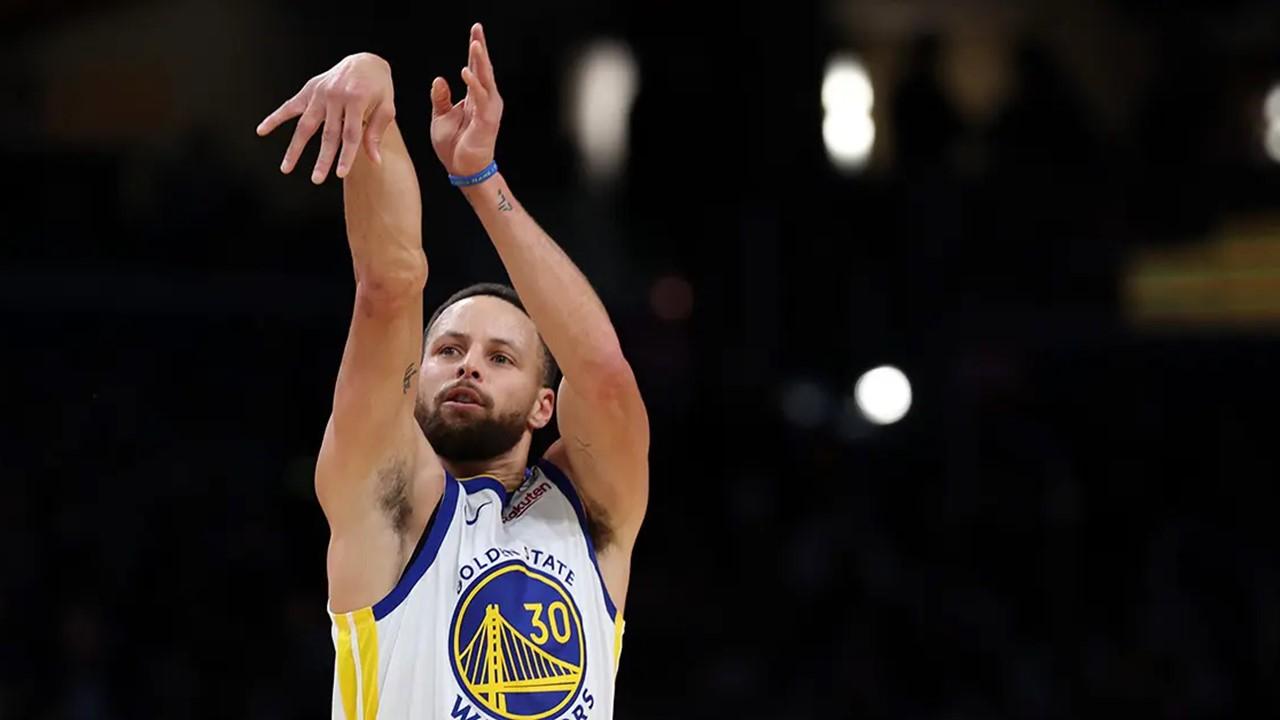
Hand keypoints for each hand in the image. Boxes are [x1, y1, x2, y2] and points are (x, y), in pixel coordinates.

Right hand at [256, 53, 395, 183]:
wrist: (366, 61)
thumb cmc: (379, 87)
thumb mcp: (386, 107)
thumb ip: (376, 133)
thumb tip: (375, 161)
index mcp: (356, 99)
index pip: (350, 134)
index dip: (345, 155)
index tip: (339, 174)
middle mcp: (335, 96)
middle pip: (328, 134)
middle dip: (323, 158)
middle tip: (316, 179)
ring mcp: (319, 93)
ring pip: (305, 125)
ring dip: (295, 148)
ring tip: (286, 168)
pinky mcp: (309, 90)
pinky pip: (289, 106)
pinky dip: (274, 118)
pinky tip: (261, 131)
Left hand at [430, 23, 502, 177]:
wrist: (462, 169)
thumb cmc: (454, 145)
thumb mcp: (441, 117)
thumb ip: (441, 98)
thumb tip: (439, 79)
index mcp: (475, 97)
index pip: (476, 68)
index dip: (475, 49)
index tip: (475, 31)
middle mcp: (485, 100)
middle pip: (483, 68)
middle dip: (480, 48)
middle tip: (477, 28)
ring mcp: (488, 109)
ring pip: (485, 79)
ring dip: (479, 61)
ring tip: (475, 44)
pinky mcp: (487, 120)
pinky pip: (480, 98)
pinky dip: (473, 84)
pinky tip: (465, 72)